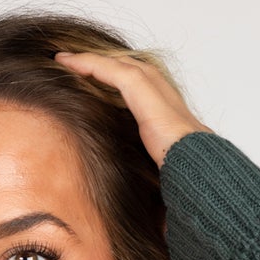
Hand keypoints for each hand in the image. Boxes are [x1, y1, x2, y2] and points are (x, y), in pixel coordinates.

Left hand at [52, 50, 211, 168]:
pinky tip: (67, 62)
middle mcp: (159, 90)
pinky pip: (109, 68)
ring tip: (64, 59)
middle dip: (99, 63)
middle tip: (71, 62)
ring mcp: (152, 85)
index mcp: (164, 108)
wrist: (195, 162)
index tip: (88, 84)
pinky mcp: (141, 86)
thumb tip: (140, 200)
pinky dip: (88, 63)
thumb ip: (147, 164)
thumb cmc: (182, 168)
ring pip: (116, 63)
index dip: (111, 81)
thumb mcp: (158, 163)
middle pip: (124, 67)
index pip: (134, 86)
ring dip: (88, 59)